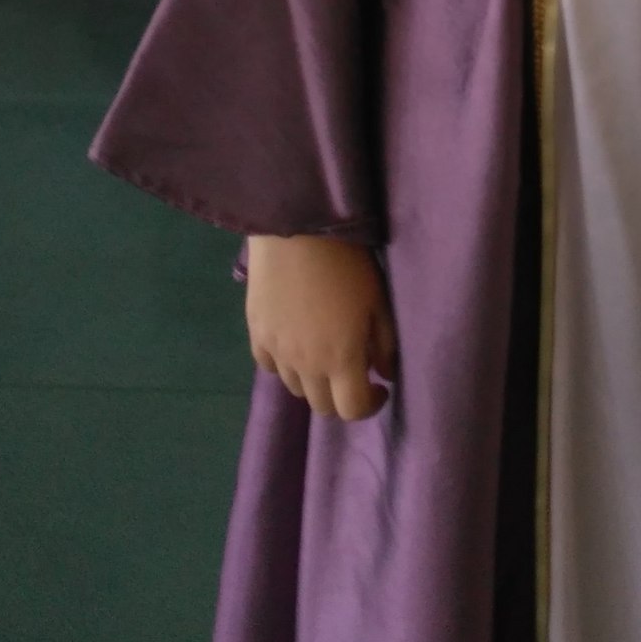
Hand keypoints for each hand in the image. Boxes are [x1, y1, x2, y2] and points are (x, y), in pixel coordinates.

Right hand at [245, 234, 394, 420]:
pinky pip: (270, 367)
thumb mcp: (378, 302)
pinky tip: (295, 344)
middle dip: (342, 396)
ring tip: (325, 355)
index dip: (370, 406)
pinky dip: (286, 366)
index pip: (352, 410)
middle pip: (322, 406)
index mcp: (341, 360)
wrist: (297, 231)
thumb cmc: (347, 264)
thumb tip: (383, 374)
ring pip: (296, 389)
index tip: (379, 387)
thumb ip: (384, 344)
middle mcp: (306, 366)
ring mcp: (277, 352)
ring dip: (315, 382)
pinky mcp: (256, 334)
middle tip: (353, 371)